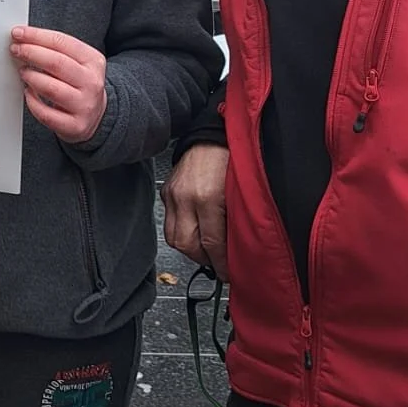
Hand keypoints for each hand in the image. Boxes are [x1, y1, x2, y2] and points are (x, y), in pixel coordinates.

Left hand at [10, 27, 106, 142]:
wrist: (95, 116)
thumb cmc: (78, 84)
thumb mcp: (77, 62)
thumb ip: (55, 50)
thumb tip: (23, 38)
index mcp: (93, 61)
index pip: (62, 42)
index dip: (37, 36)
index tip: (18, 33)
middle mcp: (92, 82)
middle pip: (56, 63)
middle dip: (31, 53)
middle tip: (16, 50)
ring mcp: (85, 105)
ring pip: (51, 88)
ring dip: (31, 77)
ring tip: (23, 72)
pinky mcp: (75, 126)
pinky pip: (46, 113)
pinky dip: (32, 102)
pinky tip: (28, 93)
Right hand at [163, 143, 229, 279]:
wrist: (213, 133)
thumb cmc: (232, 158)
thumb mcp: (241, 193)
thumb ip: (237, 221)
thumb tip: (239, 250)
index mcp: (208, 198)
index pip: (212, 244)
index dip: (222, 264)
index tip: (229, 273)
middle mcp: (185, 197)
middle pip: (188, 245)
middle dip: (204, 259)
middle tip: (218, 264)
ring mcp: (172, 194)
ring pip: (174, 237)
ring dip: (191, 249)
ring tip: (207, 250)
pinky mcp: (166, 191)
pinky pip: (170, 222)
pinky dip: (183, 232)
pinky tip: (197, 231)